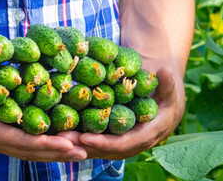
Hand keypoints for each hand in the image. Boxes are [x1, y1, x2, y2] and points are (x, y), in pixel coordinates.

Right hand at [0, 70, 86, 161]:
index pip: (23, 140)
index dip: (46, 143)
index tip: (68, 143)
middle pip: (33, 151)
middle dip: (60, 152)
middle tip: (87, 150)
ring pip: (31, 152)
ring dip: (56, 153)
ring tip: (82, 152)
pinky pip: (26, 147)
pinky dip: (45, 148)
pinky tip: (61, 146)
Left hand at [64, 66, 184, 159]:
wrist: (164, 107)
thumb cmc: (165, 96)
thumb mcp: (168, 89)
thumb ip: (167, 83)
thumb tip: (165, 71)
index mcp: (147, 135)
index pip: (123, 144)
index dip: (104, 143)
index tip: (85, 137)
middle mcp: (132, 145)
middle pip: (104, 150)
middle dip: (82, 146)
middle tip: (60, 139)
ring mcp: (120, 145)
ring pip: (95, 150)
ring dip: (75, 145)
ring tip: (54, 137)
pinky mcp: (111, 141)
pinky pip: (93, 144)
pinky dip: (77, 140)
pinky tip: (59, 132)